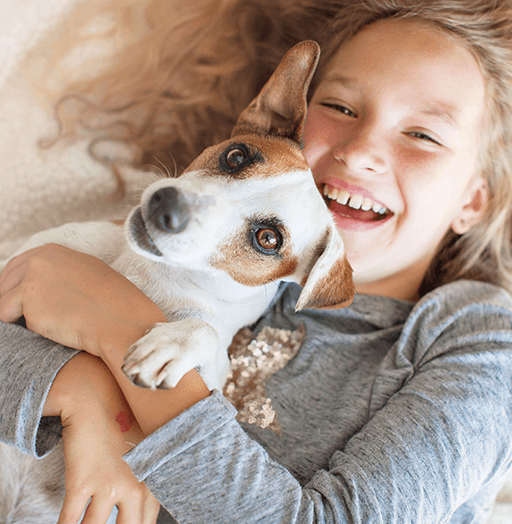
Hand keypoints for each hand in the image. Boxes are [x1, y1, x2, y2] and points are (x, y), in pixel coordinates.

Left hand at [0, 244, 165, 358]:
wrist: (119, 318)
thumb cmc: (111, 300)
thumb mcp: (86, 272)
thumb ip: (59, 271)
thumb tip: (41, 283)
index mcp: (52, 251)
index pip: (17, 266)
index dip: (16, 286)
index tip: (19, 301)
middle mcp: (38, 261)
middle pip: (5, 282)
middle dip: (10, 301)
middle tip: (22, 318)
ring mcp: (31, 280)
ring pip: (4, 303)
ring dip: (17, 317)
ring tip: (45, 324)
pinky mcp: (27, 303)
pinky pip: (12, 319)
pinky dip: (25, 328)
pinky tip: (48, 329)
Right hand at [46, 353, 160, 523]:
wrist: (96, 400)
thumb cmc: (121, 425)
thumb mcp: (145, 449)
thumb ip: (149, 476)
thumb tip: (144, 498)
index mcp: (153, 478)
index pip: (147, 521)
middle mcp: (136, 485)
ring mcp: (109, 486)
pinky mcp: (82, 483)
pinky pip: (69, 522)